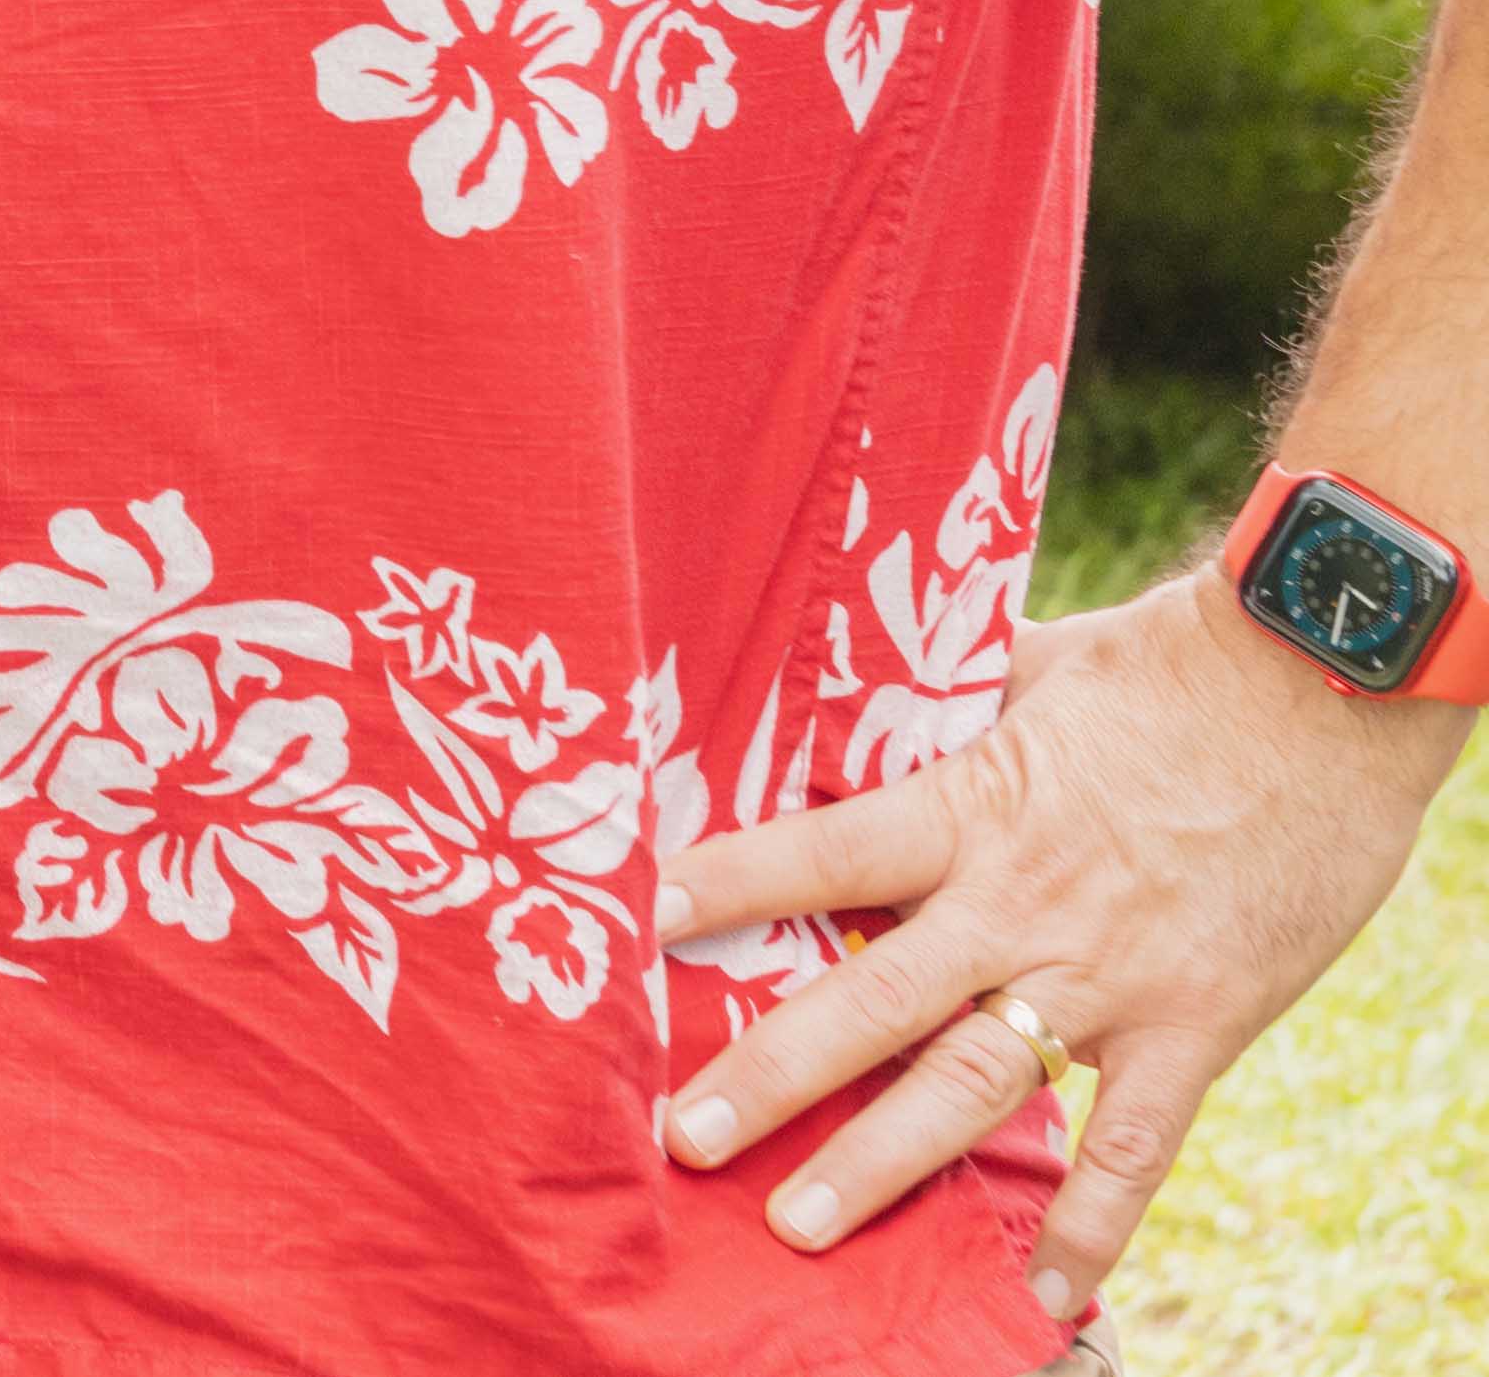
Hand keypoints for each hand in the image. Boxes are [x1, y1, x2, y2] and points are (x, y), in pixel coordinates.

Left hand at [655, 568, 1471, 1327]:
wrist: (1326, 697)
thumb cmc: (1173, 666)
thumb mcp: (1034, 669)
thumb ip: (945, 699)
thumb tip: (861, 671)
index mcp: (972, 809)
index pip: (822, 854)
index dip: (730, 885)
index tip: (639, 922)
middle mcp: (1021, 907)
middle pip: (872, 998)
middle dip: (774, 1070)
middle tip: (686, 1134)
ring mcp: (1107, 980)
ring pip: (972, 1087)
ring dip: (881, 1161)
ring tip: (795, 1223)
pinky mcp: (1196, 1027)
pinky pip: (1134, 1147)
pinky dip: (1093, 1227)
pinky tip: (1053, 1299)